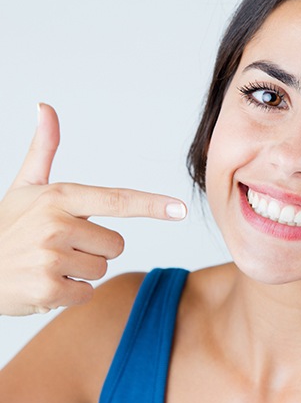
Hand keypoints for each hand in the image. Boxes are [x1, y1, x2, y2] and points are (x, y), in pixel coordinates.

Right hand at [0, 104, 186, 315]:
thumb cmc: (5, 228)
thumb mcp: (23, 187)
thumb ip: (43, 151)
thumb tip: (45, 108)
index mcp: (58, 197)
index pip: (116, 200)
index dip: (151, 205)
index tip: (180, 209)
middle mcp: (56, 224)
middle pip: (116, 245)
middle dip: (93, 250)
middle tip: (58, 248)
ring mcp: (51, 257)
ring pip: (101, 269)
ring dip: (79, 273)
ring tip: (47, 265)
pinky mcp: (47, 288)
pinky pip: (85, 293)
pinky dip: (68, 294)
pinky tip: (43, 283)